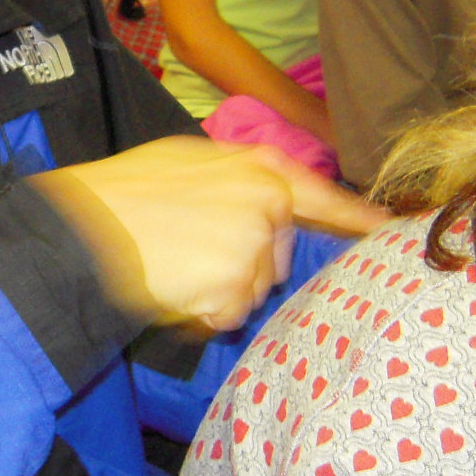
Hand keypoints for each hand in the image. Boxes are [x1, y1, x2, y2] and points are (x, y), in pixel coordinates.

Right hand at [32, 137, 383, 331]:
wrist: (84, 227)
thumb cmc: (124, 193)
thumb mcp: (185, 161)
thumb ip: (235, 178)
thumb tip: (260, 202)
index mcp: (258, 166)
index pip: (322, 197)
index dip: (356, 217)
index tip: (391, 229)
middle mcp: (268, 202)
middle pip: (275, 256)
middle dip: (240, 263)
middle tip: (187, 248)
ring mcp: (255, 245)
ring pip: (251, 289)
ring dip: (218, 288)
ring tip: (173, 263)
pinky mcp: (237, 286)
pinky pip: (229, 314)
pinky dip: (203, 311)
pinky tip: (173, 286)